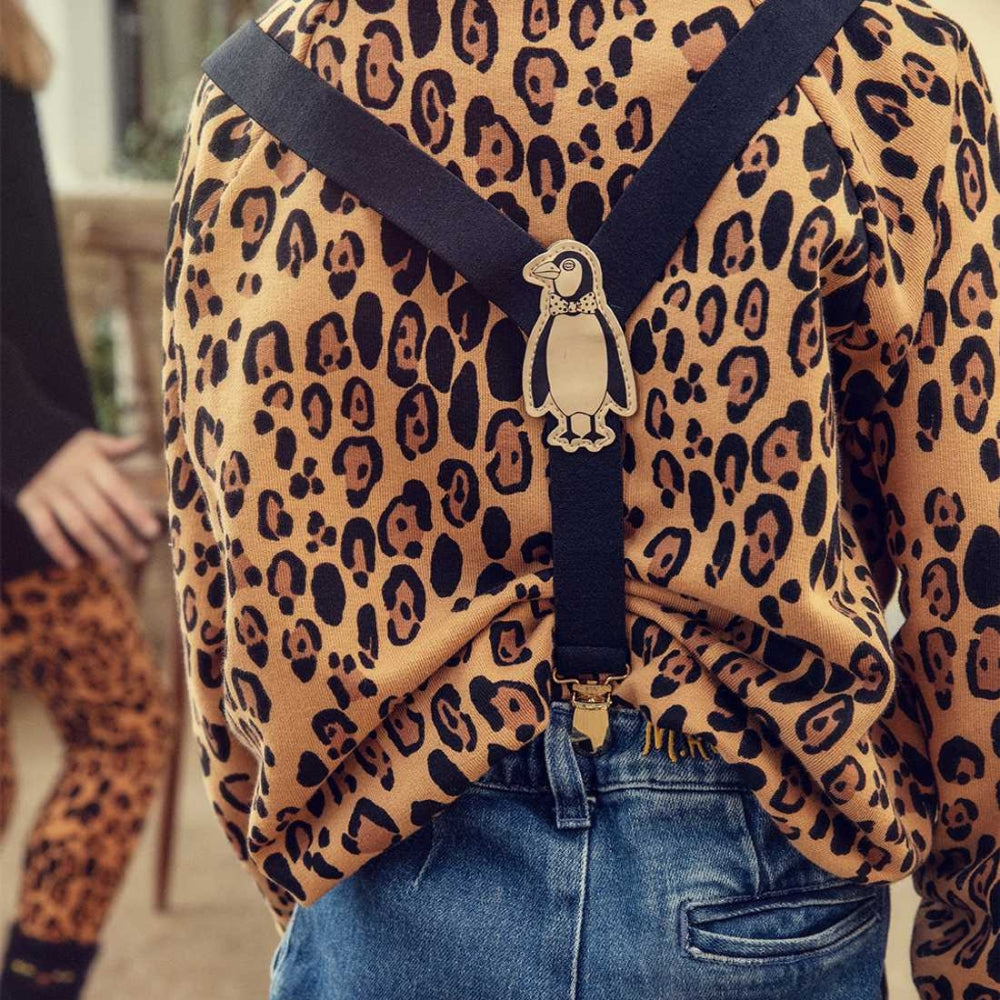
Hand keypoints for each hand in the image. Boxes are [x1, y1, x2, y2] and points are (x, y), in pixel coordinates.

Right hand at [15, 429, 161, 570]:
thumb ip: (117, 447)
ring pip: (78, 526)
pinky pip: (45, 529)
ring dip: (99, 549)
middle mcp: (71, 479)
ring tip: (117, 565)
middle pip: (101, 514)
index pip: (118, 491)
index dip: (136, 513)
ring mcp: (49, 492)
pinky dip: (58, 548)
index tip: (154, 532)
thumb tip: (140, 441)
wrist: (23, 444)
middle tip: (141, 555)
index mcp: (91, 464)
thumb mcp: (91, 441)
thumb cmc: (69, 450)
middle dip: (123, 538)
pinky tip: (75, 565)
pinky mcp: (30, 503)